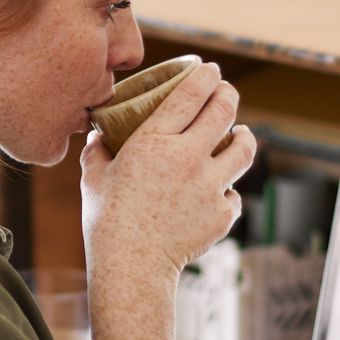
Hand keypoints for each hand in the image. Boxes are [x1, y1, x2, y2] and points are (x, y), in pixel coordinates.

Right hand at [80, 61, 256, 284]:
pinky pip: (235, 194)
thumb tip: (97, 135)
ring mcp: (210, 186)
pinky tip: (222, 190)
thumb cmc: (106, 222)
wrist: (131, 269)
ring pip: (244, 149)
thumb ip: (97, 151)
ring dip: (245, 136)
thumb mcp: (93, 179)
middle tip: (226, 92)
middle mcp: (187, 158)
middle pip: (224, 110)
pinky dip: (229, 190)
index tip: (211, 70)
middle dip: (228, 94)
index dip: (206, 76)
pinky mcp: (222, 214)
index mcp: (153, 141)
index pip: (190, 93)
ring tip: (241, 133)